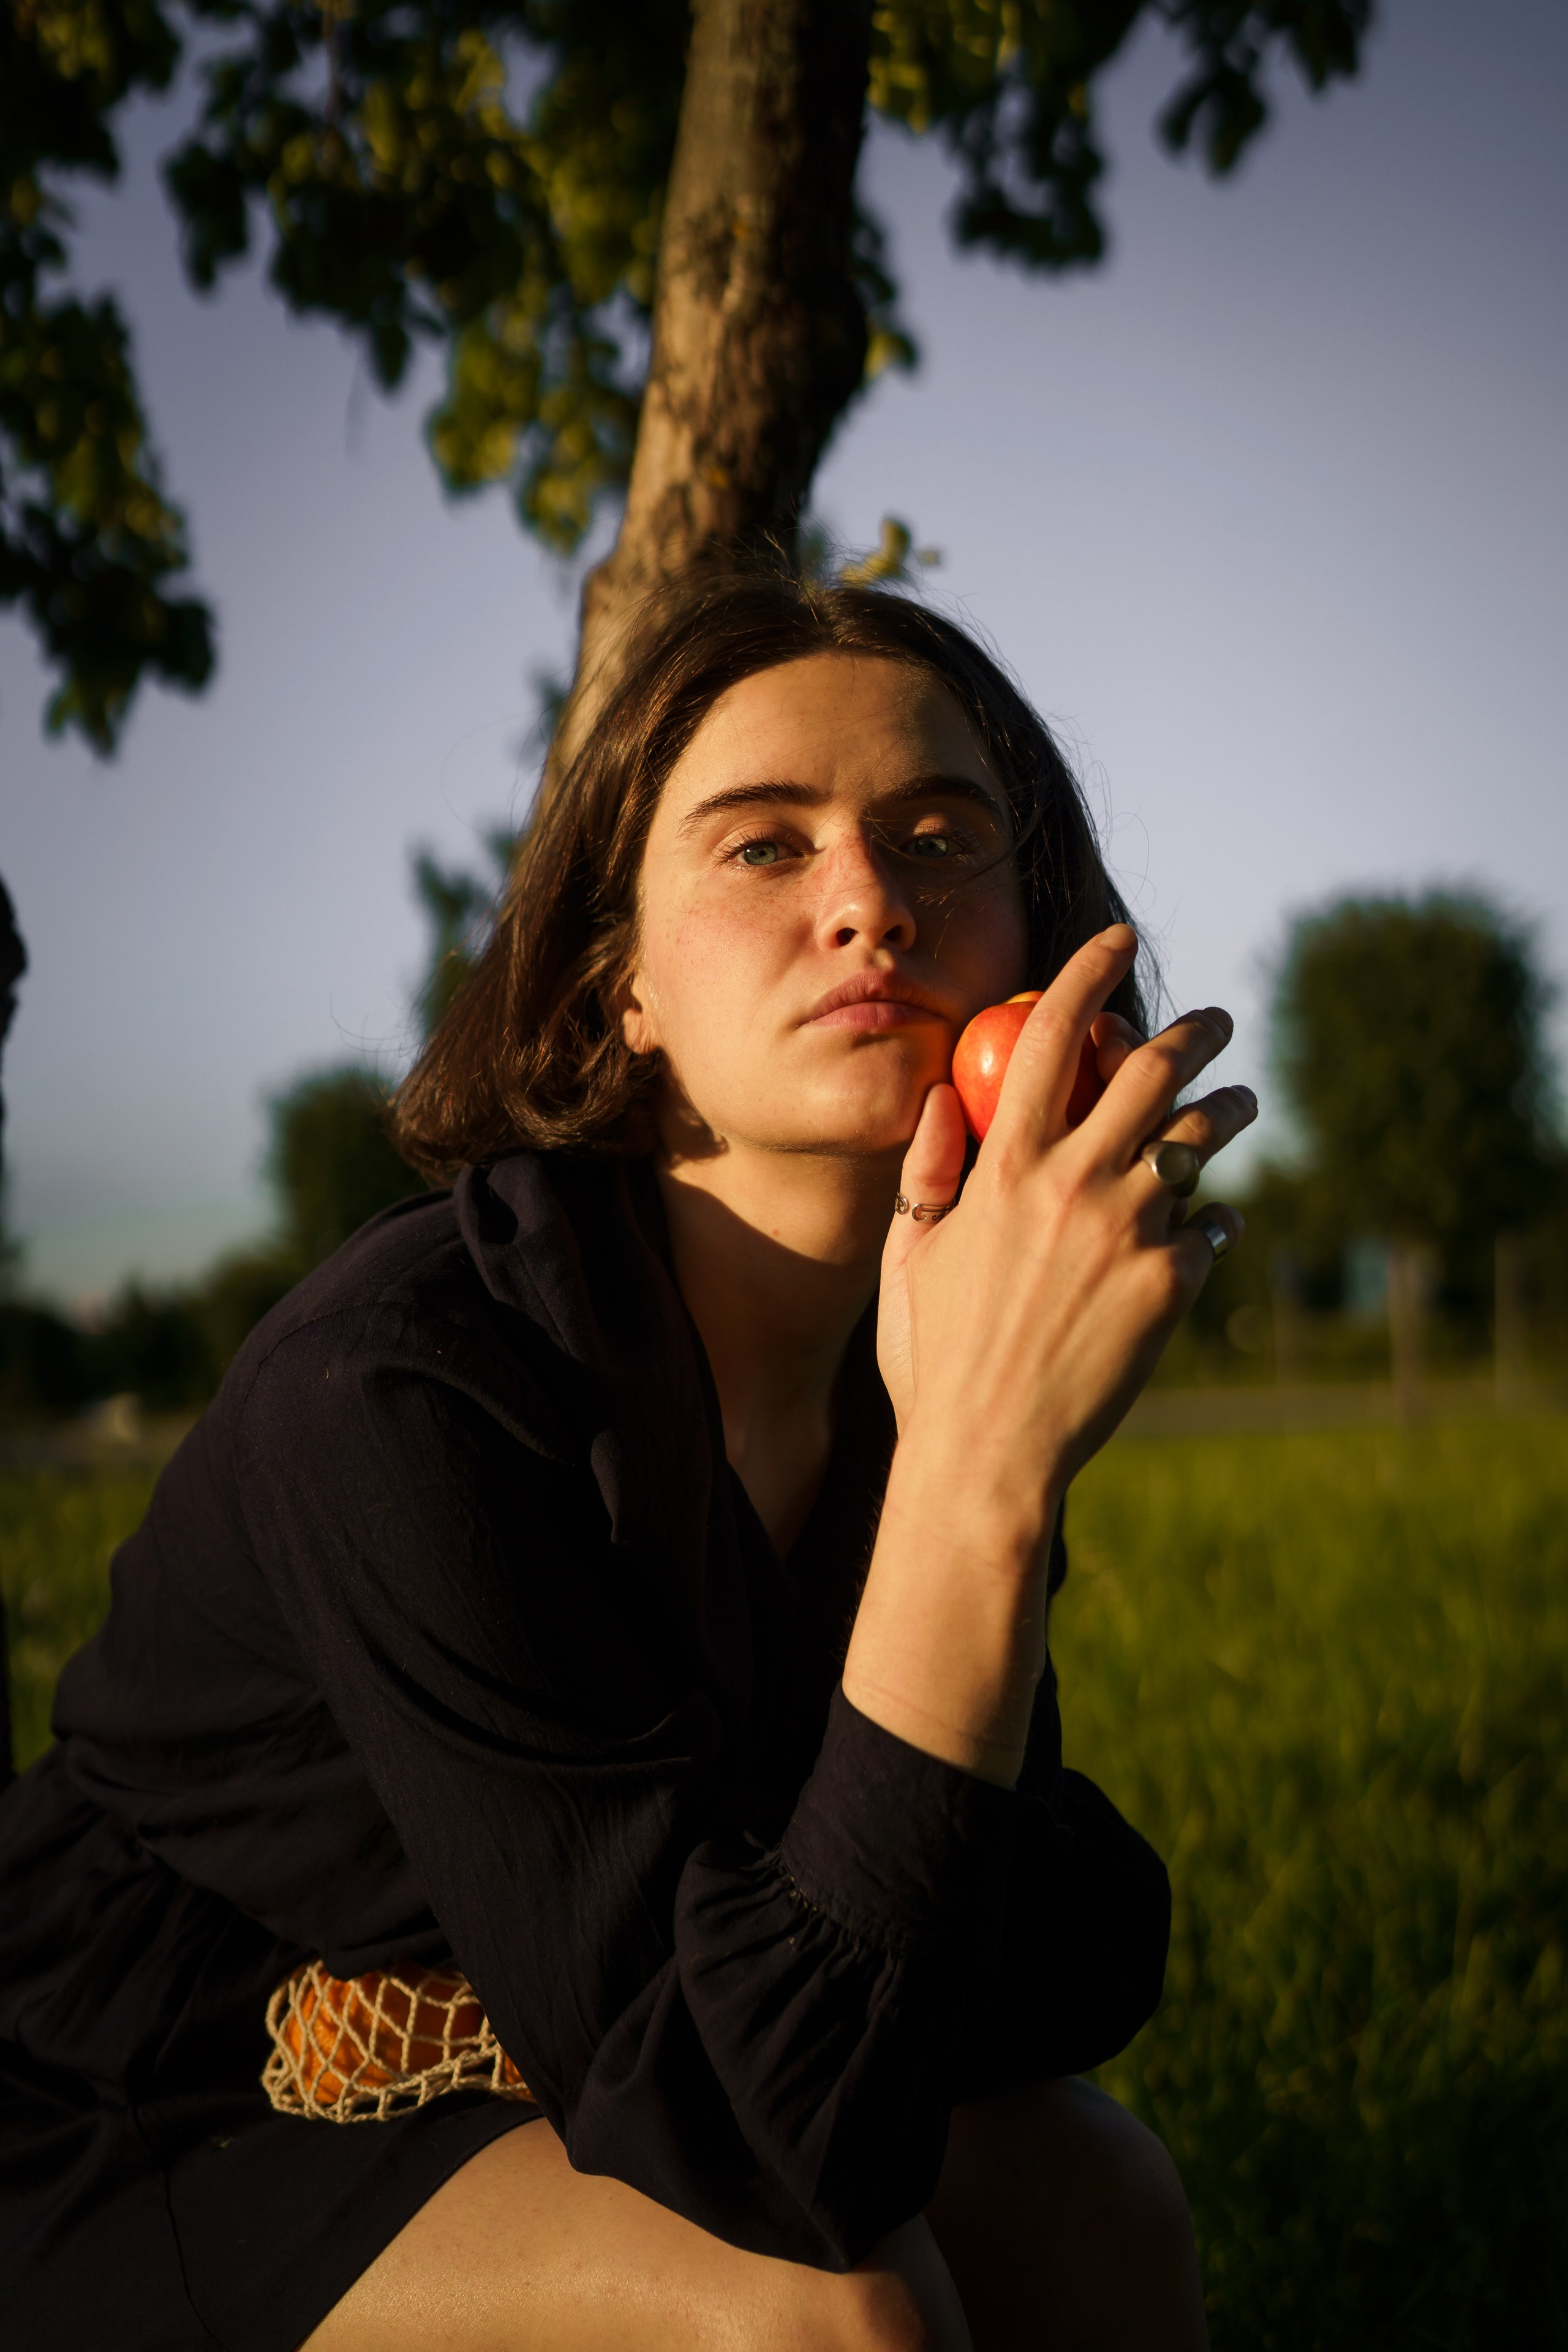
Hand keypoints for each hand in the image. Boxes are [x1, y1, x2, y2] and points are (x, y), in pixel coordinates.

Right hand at [853, 927, 1253, 1783]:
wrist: (990, 1454)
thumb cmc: (935, 1358)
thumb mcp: (910, 1255)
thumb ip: (926, 1171)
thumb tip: (940, 1098)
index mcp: (1006, 1166)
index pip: (1053, 1034)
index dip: (1090, 972)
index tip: (1118, 940)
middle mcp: (1075, 1183)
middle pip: (1154, 1069)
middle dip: (1195, 1030)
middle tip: (1217, 1019)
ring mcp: (1130, 1231)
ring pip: (1202, 1138)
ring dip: (1230, 1108)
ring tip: (1242, 1102)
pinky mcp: (1172, 1283)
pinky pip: (1209, 1229)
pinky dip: (1212, 1222)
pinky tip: (1212, 1230)